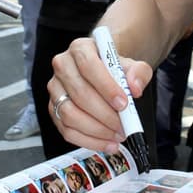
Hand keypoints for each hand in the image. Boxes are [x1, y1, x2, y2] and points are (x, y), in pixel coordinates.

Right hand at [47, 36, 152, 154]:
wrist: (103, 72)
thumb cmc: (114, 68)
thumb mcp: (132, 65)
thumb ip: (139, 73)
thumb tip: (135, 88)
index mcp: (80, 49)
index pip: (89, 66)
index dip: (106, 87)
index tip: (124, 104)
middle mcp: (62, 66)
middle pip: (79, 93)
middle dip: (104, 114)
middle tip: (123, 126)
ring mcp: (55, 89)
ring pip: (69, 114)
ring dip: (96, 130)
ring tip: (117, 136)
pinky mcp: (54, 109)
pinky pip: (66, 130)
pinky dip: (88, 141)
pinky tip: (106, 143)